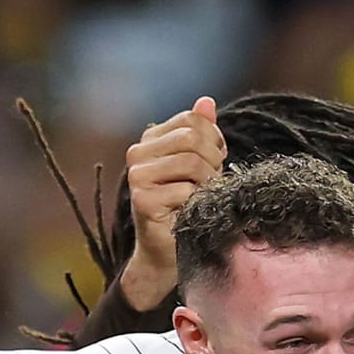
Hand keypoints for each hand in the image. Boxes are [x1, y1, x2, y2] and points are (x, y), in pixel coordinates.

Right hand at [115, 96, 224, 310]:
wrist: (166, 251)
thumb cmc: (183, 207)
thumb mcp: (196, 166)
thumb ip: (201, 133)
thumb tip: (207, 102)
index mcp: (150, 140)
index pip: (192, 120)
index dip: (213, 138)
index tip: (216, 160)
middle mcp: (137, 154)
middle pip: (192, 138)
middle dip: (212, 160)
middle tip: (212, 182)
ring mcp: (137, 176)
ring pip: (191, 162)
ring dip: (207, 182)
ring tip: (203, 196)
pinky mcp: (142, 200)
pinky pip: (185, 191)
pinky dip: (196, 203)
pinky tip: (191, 212)